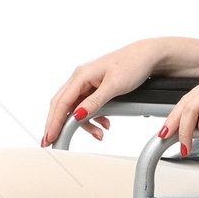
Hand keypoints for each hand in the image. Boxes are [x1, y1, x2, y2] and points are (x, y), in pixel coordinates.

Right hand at [42, 39, 162, 145]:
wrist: (149, 55)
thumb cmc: (133, 64)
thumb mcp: (114, 86)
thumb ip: (95, 102)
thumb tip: (76, 115)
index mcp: (81, 75)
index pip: (61, 102)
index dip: (53, 122)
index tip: (49, 138)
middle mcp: (81, 77)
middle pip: (63, 105)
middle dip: (61, 125)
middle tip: (55, 142)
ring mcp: (88, 81)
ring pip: (76, 107)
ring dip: (85, 122)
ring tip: (99, 133)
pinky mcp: (96, 85)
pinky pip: (87, 104)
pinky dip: (93, 116)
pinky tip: (104, 123)